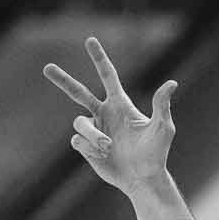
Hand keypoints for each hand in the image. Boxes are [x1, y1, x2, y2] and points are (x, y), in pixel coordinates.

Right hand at [45, 37, 174, 195]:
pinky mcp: (86, 147)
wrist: (143, 179)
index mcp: (120, 104)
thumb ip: (161, 105)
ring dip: (94, 134)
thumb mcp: (162, 128)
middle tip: (46, 67)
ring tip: (108, 146)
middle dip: (63, 80)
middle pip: (78, 92)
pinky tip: (103, 154)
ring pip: (80, 123)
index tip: (90, 40)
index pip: (107, 76)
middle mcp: (104, 114)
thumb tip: (172, 83)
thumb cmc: (156, 154)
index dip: (99, 58)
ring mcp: (94, 130)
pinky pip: (78, 140)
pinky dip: (90, 146)